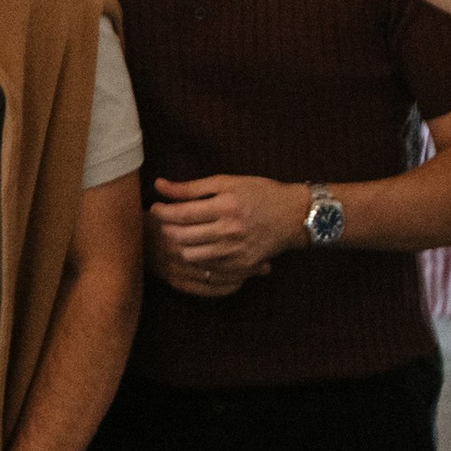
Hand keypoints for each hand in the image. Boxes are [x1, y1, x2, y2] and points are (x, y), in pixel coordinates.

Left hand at [150, 175, 305, 289]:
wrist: (295, 216)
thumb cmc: (260, 193)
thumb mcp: (227, 182)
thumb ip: (192, 187)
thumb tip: (159, 185)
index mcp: (227, 207)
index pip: (182, 214)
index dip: (162, 212)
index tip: (155, 208)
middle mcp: (231, 231)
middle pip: (183, 237)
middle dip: (165, 230)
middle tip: (161, 222)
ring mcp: (237, 251)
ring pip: (191, 256)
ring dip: (178, 246)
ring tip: (175, 235)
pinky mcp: (243, 265)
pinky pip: (209, 268)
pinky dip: (196, 259)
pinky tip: (194, 248)